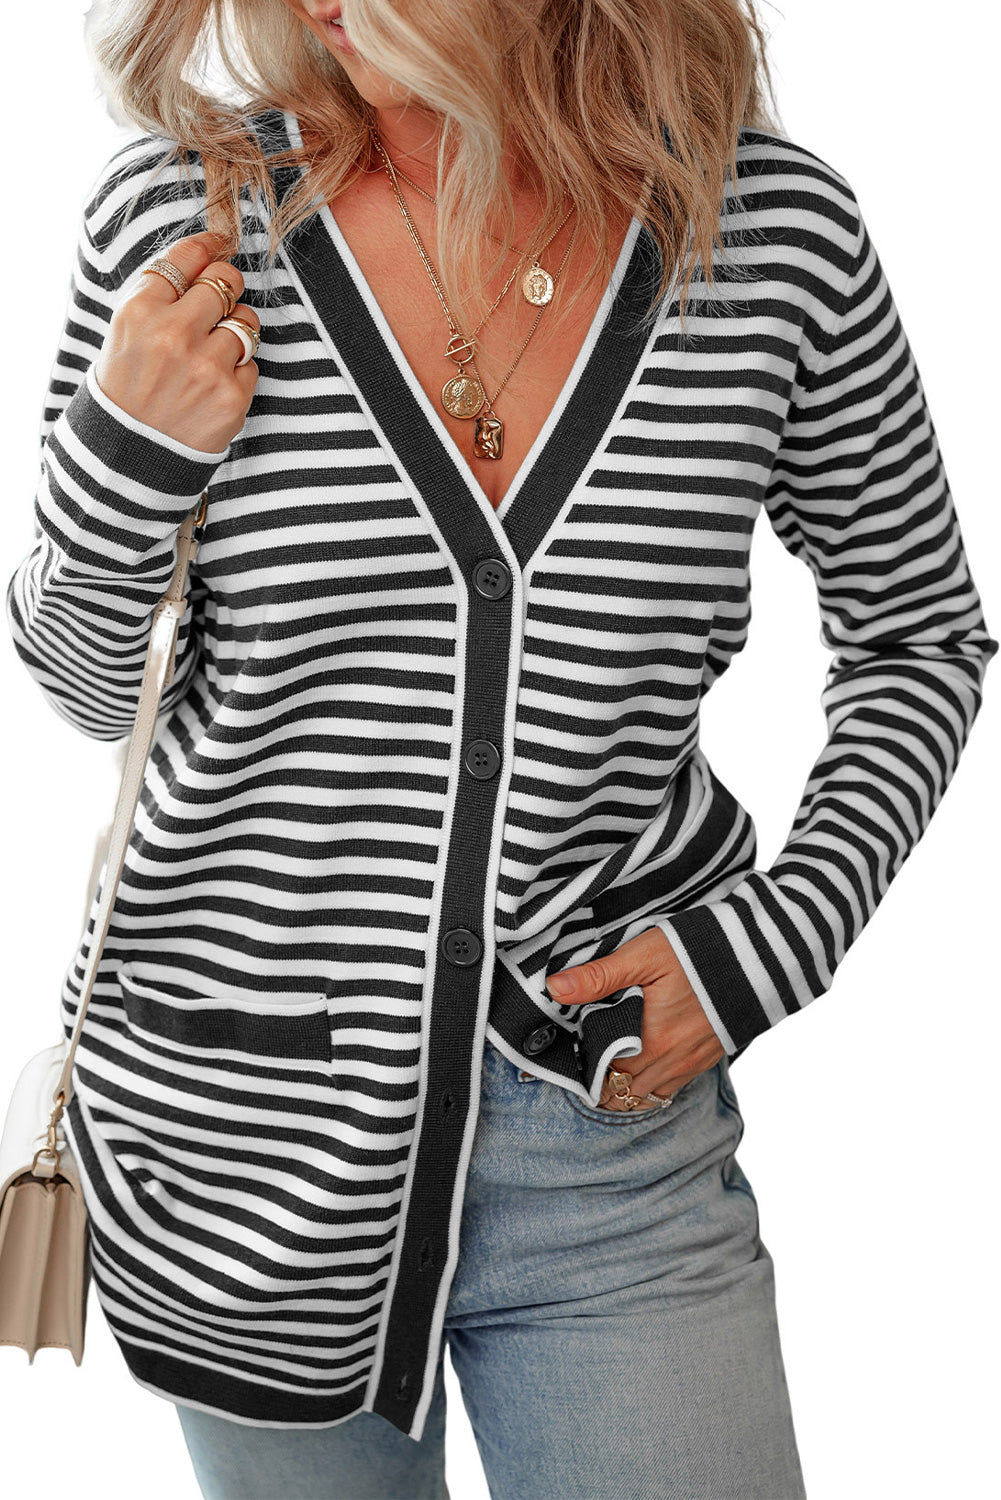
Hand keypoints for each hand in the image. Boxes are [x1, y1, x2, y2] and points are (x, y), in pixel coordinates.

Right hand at [94, 230, 259, 453]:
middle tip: (219, 300)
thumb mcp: (126, 330)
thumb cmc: (128, 384)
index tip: (220, 243)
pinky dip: (238, 371)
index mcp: (140, 311)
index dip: (208, 246)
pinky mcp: (231, 396)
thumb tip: (210, 253)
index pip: (187, 257)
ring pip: (247, 321)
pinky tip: (212, 385)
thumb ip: (161, 293)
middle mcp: (173, 334)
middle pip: (224, 281)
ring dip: (238, 328)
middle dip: (226, 285)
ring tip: (215, 348)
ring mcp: (205, 367)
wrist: (130, 452)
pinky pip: (252, 363)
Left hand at [545, 926, 724, 1110]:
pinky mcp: (706, 1059)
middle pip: (621, 1089)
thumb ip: (599, 976)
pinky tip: (641, 1070)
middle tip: (584, 1060)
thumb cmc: (698, 952)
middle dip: (600, 1079)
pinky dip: (651, 1088)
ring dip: (624, 1088)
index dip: (583, 1063)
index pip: (602, 1069)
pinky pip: (670, 1090)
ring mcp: (690, 1063)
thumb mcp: (644, 955)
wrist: (756, 957)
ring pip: (645, 1096)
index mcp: (649, 1040)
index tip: (572, 1050)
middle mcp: (670, 1061)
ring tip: (607, 1071)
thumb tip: (555, 988)